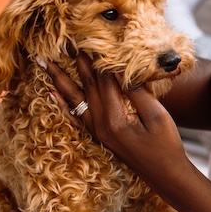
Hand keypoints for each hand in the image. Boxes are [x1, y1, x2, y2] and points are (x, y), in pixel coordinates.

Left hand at [40, 52, 189, 186]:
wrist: (165, 175)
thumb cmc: (166, 145)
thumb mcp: (156, 116)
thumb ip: (138, 92)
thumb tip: (123, 69)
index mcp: (115, 117)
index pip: (103, 79)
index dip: (97, 56)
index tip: (87, 36)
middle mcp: (100, 123)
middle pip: (86, 84)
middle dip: (75, 61)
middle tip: (63, 40)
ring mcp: (97, 131)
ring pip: (74, 98)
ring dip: (59, 79)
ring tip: (43, 63)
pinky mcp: (99, 136)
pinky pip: (75, 116)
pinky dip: (62, 103)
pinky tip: (52, 93)